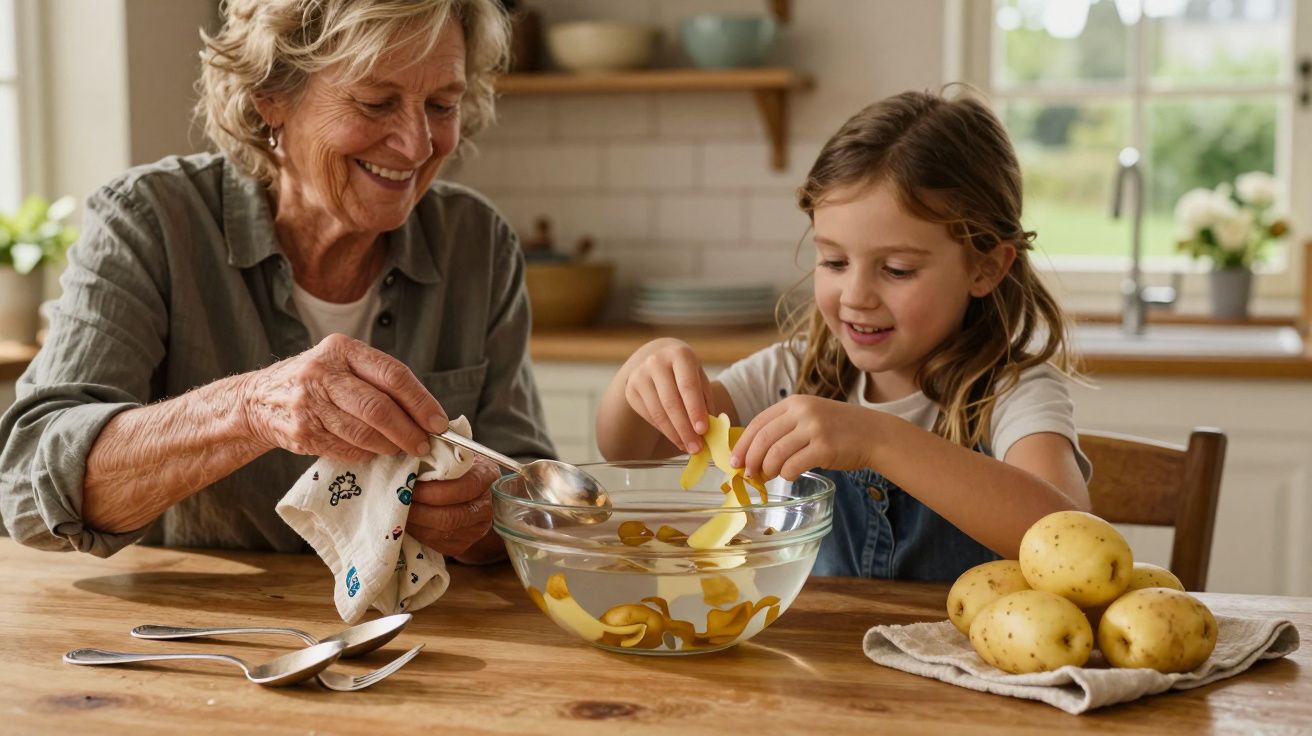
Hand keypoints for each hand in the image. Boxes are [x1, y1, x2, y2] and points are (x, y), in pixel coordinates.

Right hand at [240, 333, 446, 462]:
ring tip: (400, 449)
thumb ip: (379, 381)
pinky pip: (346, 449)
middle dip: (408, 431)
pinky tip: (370, 450)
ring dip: (389, 446)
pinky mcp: (301, 432)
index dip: (420, 402)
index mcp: (342, 349)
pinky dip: (365, 454)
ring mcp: (309, 404)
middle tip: (424, 445)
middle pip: (379, 408)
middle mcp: (322, 372)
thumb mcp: (343, 364)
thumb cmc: (316, 381)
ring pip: (364, 433)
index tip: (438, 423)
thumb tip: (427, 414)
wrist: (259, 399)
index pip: (393, 375)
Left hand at [405, 455, 498, 557]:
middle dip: (419, 510)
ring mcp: (475, 529)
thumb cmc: (456, 467)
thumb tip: (409, 454)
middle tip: (399, 501)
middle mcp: (485, 507)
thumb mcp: (454, 453)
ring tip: (397, 510)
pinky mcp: (461, 545)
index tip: (410, 486)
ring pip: (440, 532)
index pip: (464, 487)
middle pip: (450, 516)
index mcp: (486, 477)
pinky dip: (416, 532)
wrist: (470, 492)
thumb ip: (439, 453)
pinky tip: (406, 520)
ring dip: (414, 523)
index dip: (433, 490)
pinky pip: (435, 543)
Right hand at [622, 338, 715, 453]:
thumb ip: (706, 402)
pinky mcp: (630, 390)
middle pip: (671, 402)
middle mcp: (656, 362)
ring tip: (688, 447)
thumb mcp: (700, 380)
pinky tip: (676, 438)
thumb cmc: (686, 374)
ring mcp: (640, 375)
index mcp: (679, 355)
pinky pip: (649, 416)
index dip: (695, 410)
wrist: (660, 362)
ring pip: (658, 412)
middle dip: (685, 429)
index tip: (703, 431)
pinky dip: (664, 430)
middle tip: (696, 448)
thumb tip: (711, 430)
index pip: (687, 386)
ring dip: (675, 434)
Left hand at [730, 395, 879, 480]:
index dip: (743, 443)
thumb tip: (753, 453)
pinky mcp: (824, 448)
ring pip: (775, 454)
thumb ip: (785, 427)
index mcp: (795, 402)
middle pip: (763, 439)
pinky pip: (792, 466)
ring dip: (767, 470)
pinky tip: (790, 476)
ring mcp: (814, 428)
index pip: (758, 422)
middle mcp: (803, 412)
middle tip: (748, 474)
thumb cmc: (839, 430)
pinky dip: (786, 474)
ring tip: (768, 476)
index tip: (735, 460)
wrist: (875, 434)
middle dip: (751, 460)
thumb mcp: (811, 416)